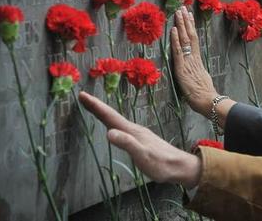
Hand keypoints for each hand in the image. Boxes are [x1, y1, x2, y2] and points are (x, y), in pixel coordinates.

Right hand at [79, 91, 201, 188]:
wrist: (179, 166)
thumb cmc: (161, 164)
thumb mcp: (142, 155)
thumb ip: (127, 144)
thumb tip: (108, 133)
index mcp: (132, 131)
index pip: (110, 116)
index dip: (96, 106)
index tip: (82, 95)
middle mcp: (134, 129)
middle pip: (111, 115)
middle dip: (96, 106)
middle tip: (82, 97)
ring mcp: (138, 134)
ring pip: (117, 120)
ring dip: (104, 113)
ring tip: (93, 107)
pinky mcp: (140, 140)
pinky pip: (122, 127)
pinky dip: (112, 122)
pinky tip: (113, 126)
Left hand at [170, 6, 218, 115]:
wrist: (208, 102)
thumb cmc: (205, 96)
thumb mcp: (202, 81)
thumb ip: (198, 74)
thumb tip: (198, 73)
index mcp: (198, 62)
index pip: (194, 40)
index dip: (191, 27)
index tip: (189, 16)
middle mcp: (193, 59)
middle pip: (191, 36)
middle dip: (186, 21)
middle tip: (182, 8)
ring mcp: (188, 63)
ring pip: (185, 40)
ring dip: (181, 25)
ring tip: (178, 12)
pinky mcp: (182, 69)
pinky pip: (178, 52)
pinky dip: (176, 40)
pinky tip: (174, 30)